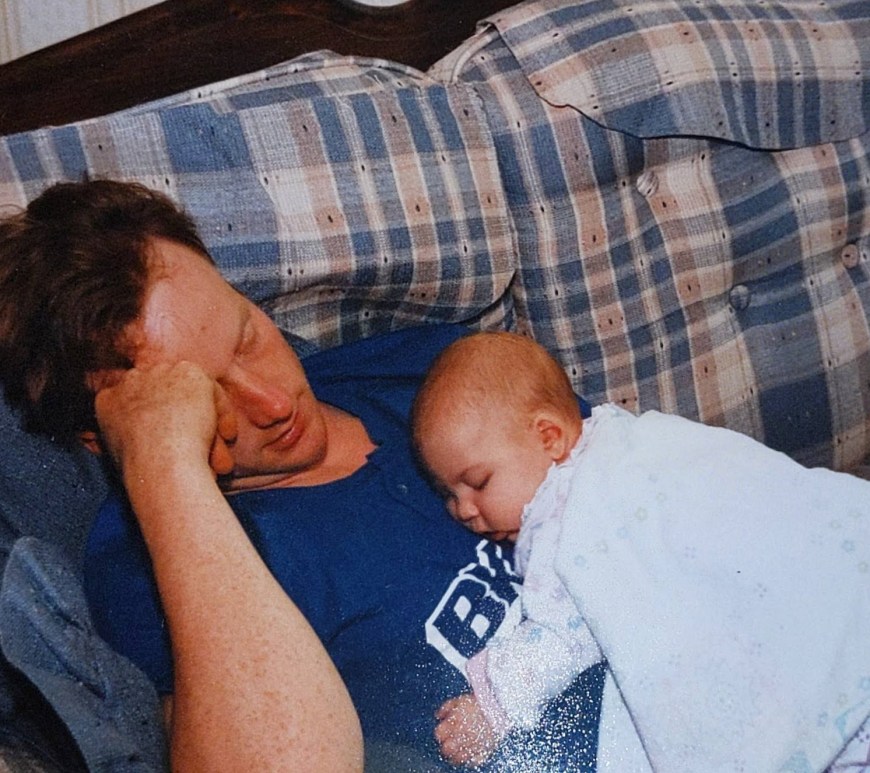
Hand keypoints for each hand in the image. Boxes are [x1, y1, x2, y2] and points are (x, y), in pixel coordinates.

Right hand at [93, 361, 237, 478]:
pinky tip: (225, 437)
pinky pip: (212, 392)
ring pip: (192, 396)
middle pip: (167, 397)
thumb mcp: (123, 455)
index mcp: (107, 400)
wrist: (159, 458)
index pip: (137, 403)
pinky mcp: (188, 372)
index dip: (159, 422)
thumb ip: (134, 437)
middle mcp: (130, 380)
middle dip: (187, 422)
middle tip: (204, 451)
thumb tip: (157, 444)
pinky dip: (223, 414)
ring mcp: (160, 373)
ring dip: (208, 425)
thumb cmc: (144, 471)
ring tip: (218, 457)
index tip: (172, 444)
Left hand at [434, 694, 501, 767]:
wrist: (499, 707)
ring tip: (459, 749)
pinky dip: (470, 759)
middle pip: (447, 749)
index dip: (440, 734)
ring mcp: (473, 745)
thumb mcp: (460, 700)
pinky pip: (473, 761)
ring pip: (458, 758)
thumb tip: (438, 716)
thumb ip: (446, 707)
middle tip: (449, 743)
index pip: (439, 734)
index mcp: (456, 722)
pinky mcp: (484, 751)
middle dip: (446, 746)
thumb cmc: (479, 703)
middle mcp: (463, 735)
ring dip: (456, 754)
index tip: (443, 733)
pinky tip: (470, 752)